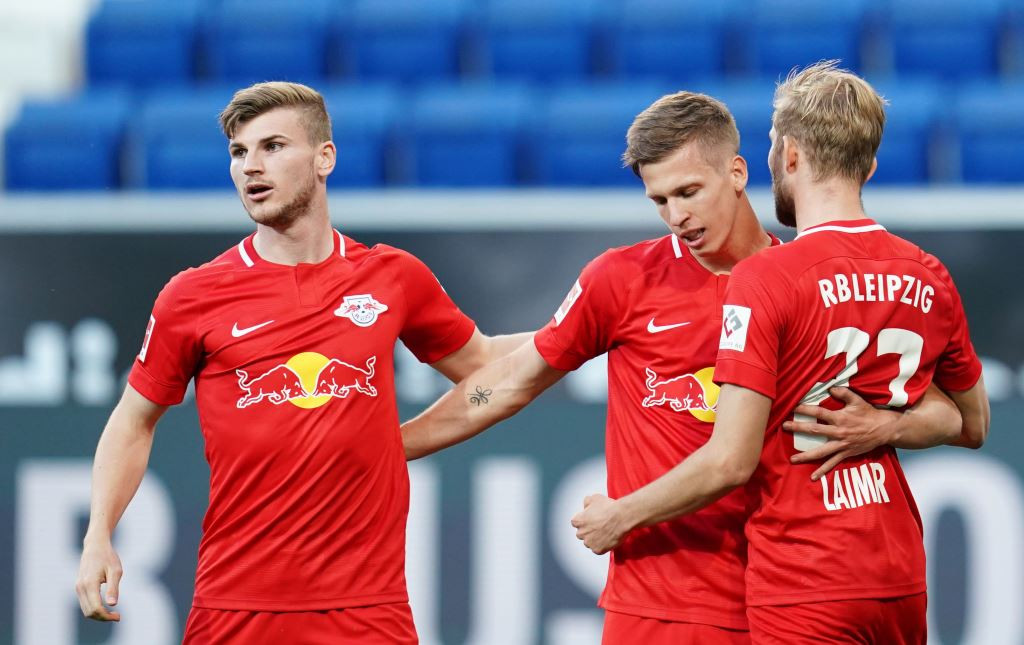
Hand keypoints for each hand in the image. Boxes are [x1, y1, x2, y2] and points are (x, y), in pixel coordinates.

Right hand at [76, 538, 122, 621]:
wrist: (95, 546)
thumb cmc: (108, 557)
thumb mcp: (115, 571)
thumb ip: (113, 588)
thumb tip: (113, 604)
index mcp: (90, 584)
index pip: (96, 608)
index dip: (107, 616)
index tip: (119, 616)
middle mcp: (81, 587)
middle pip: (89, 612)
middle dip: (103, 618)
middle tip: (118, 616)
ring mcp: (78, 587)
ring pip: (85, 610)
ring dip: (98, 615)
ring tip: (113, 613)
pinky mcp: (79, 587)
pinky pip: (84, 604)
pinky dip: (94, 609)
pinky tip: (105, 607)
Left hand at [570, 494, 627, 554]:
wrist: (621, 518)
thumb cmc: (609, 508)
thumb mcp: (595, 498)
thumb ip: (586, 502)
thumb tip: (586, 505)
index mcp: (578, 521)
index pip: (576, 523)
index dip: (584, 521)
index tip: (591, 520)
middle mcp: (581, 533)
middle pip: (582, 533)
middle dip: (588, 531)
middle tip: (599, 526)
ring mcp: (589, 543)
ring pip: (589, 542)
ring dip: (595, 539)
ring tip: (605, 532)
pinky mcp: (598, 550)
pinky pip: (598, 549)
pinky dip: (602, 546)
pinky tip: (608, 538)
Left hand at [784, 386, 899, 480]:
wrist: (884, 429)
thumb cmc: (868, 414)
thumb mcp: (857, 400)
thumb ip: (843, 392)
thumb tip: (830, 388)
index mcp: (839, 418)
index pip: (819, 412)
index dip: (805, 409)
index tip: (793, 408)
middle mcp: (838, 432)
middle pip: (815, 430)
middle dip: (798, 428)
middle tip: (784, 427)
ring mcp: (842, 444)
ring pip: (821, 451)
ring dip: (806, 455)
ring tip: (793, 459)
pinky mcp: (846, 453)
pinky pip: (833, 463)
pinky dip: (823, 470)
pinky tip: (813, 477)